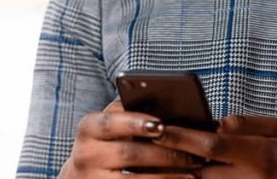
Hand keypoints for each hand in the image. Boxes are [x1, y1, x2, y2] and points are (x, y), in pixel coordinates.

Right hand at [59, 100, 201, 177]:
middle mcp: (85, 154)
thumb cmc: (107, 142)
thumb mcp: (111, 125)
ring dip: (168, 174)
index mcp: (88, 127)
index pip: (112, 122)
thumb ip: (131, 112)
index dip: (137, 123)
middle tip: (193, 153)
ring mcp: (91, 178)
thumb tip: (169, 106)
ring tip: (194, 170)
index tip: (161, 125)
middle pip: (130, 153)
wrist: (82, 175)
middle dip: (165, 153)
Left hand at [151, 115, 276, 178]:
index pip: (213, 145)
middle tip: (139, 144)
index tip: (158, 127)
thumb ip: (246, 124)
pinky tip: (166, 175)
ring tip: (143, 163)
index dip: (183, 136)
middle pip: (196, 170)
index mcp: (259, 155)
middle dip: (167, 157)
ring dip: (169, 175)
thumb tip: (215, 123)